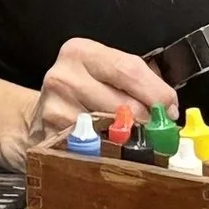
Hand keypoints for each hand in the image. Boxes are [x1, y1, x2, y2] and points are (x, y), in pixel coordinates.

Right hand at [7, 37, 176, 165]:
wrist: (37, 117)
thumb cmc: (82, 93)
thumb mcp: (104, 73)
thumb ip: (136, 81)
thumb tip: (170, 108)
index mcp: (81, 52)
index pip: (129, 70)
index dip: (157, 93)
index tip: (171, 109)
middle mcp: (64, 76)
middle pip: (124, 105)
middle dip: (150, 122)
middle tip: (161, 133)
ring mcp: (55, 109)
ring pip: (112, 132)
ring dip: (132, 142)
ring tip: (137, 143)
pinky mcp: (50, 139)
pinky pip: (94, 152)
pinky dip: (110, 156)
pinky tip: (113, 154)